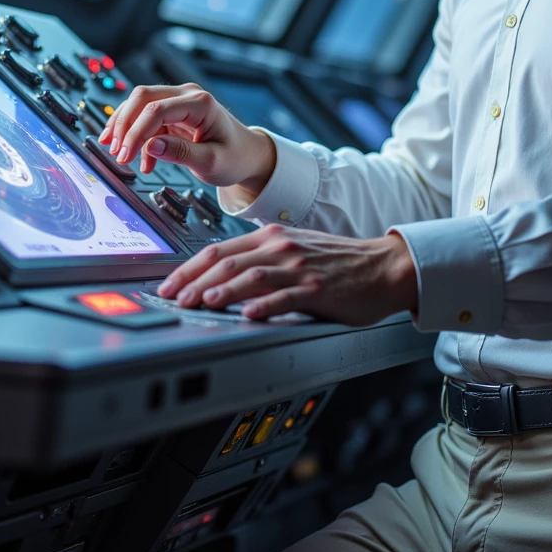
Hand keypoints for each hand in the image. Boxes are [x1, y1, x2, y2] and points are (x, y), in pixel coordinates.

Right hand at [98, 83, 275, 191]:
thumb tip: (151, 146)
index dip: (136, 132)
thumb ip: (181, 153)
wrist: (248, 155)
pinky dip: (138, 137)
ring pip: (140, 104)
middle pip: (143, 98)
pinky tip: (141, 160)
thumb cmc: (235, 158)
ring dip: (126, 128)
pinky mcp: (174, 112)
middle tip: (116, 152)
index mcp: (201, 103)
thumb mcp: (211, 162)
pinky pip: (147, 118)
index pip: (157, 110)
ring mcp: (180, 101)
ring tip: (119, 154)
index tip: (124, 155)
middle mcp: (188, 95)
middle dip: (124, 125)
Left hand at [157, 225, 418, 324]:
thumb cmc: (337, 263)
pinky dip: (264, 305)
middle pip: (227, 262)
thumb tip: (219, 276)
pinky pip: (286, 297)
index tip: (168, 286)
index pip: (218, 250)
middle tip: (174, 300)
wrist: (383, 266)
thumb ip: (260, 258)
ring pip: (252, 276)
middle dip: (194, 281)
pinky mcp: (318, 290)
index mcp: (270, 237)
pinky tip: (249, 314)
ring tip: (201, 303)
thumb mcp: (293, 249)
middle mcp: (281, 247)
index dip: (188, 268)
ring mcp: (299, 268)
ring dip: (222, 290)